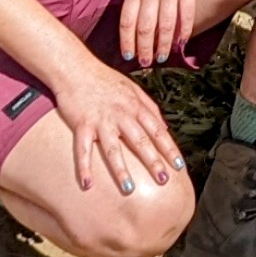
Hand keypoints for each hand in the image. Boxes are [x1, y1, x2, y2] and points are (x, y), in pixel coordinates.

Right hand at [47, 53, 186, 203]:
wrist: (76, 67)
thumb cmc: (105, 79)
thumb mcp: (133, 89)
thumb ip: (150, 108)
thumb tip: (165, 127)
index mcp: (136, 107)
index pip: (157, 131)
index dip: (169, 149)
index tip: (179, 166)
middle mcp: (121, 115)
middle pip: (140, 141)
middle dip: (153, 162)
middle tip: (163, 181)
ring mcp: (101, 120)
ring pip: (113, 149)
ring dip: (121, 170)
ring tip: (130, 189)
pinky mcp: (82, 124)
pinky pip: (83, 149)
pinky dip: (84, 167)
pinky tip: (88, 185)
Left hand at [113, 0, 213, 67]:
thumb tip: (132, 16)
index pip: (127, 21)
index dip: (127, 41)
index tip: (128, 55)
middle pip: (145, 28)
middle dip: (144, 49)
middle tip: (145, 62)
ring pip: (165, 26)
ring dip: (163, 45)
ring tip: (162, 57)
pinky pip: (186, 15)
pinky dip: (183, 32)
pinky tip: (181, 42)